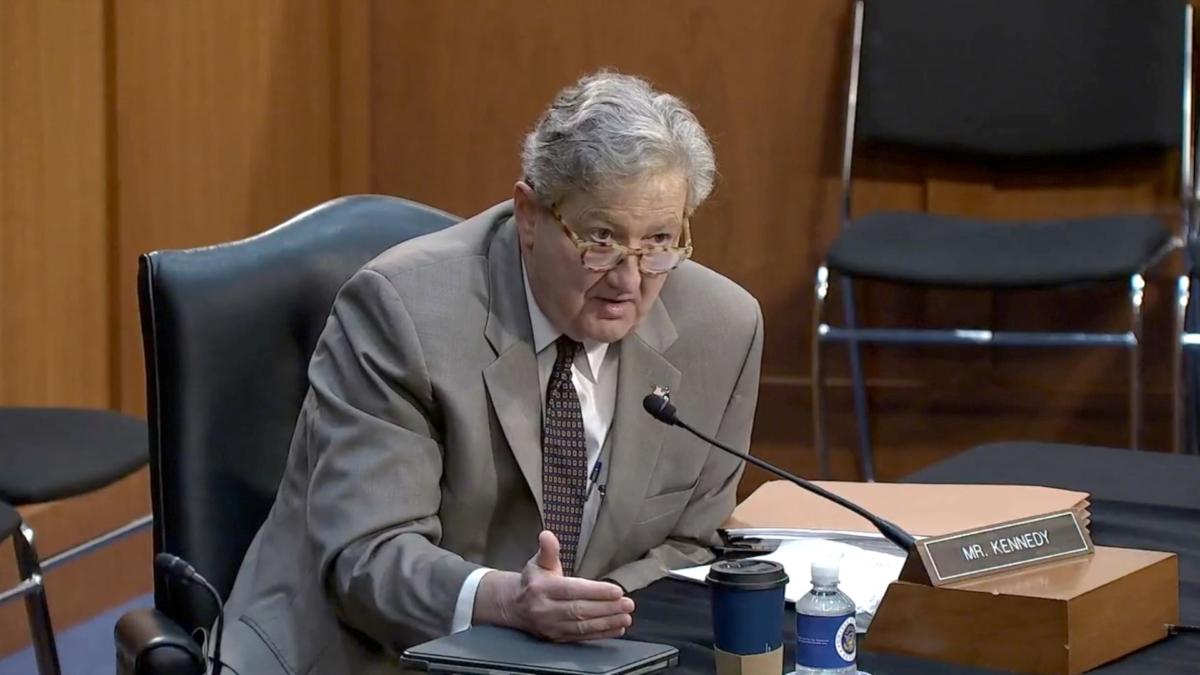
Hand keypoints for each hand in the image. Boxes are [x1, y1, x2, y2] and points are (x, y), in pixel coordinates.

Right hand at [475, 531, 634, 640]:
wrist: (514, 606)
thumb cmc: (533, 580)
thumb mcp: (538, 562)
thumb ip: (548, 549)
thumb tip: (547, 534)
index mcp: (541, 588)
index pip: (572, 590)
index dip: (595, 592)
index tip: (617, 591)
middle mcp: (545, 610)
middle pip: (580, 610)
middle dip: (607, 608)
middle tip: (629, 604)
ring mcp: (551, 627)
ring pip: (582, 626)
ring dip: (607, 622)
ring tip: (627, 617)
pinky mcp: (556, 639)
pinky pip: (582, 637)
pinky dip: (601, 634)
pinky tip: (617, 628)